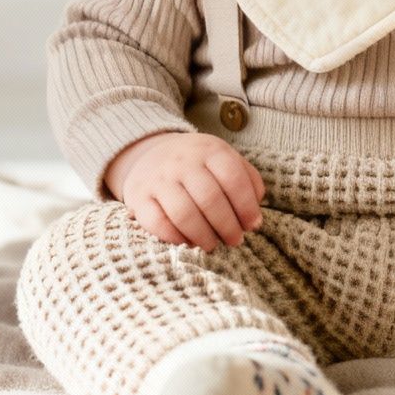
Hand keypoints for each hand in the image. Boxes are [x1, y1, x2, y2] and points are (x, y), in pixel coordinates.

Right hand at [102, 130, 266, 252]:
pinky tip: (188, 242)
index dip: (246, 207)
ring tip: (212, 245)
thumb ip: (248, 182)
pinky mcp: (138, 197)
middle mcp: (182, 161)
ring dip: (204, 236)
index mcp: (209, 150)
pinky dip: (176, 238)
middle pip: (210, 199)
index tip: (252, 225)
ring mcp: (158, 178)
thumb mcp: (225, 161)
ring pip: (184, 214)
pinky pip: (158, 223)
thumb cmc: (199, 165)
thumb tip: (255, 220)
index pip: (233, 179)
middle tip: (234, 240)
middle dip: (227, 226)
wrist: (149, 153)